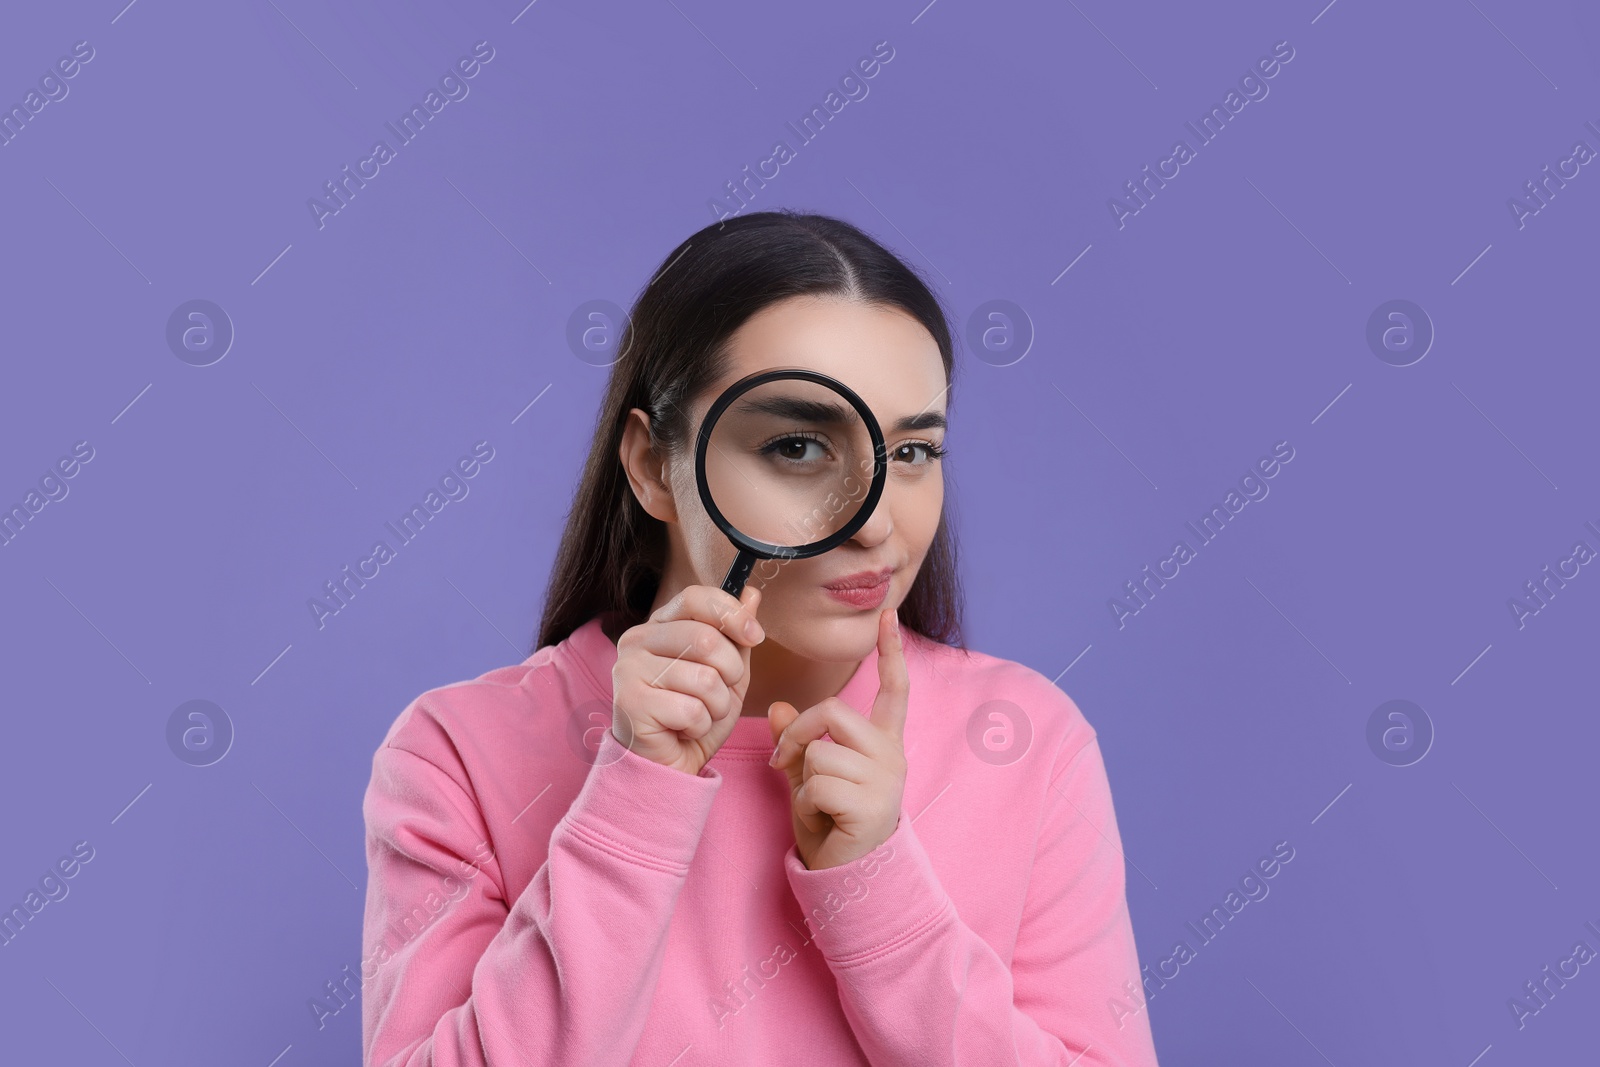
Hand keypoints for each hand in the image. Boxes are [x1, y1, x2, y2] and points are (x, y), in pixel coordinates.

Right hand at [612, 584, 764, 775]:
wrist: (667, 765)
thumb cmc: (694, 716)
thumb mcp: (726, 672)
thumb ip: (736, 634)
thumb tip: (752, 593)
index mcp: (659, 625)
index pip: (695, 598)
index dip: (731, 614)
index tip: (755, 636)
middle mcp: (636, 640)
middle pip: (706, 639)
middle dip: (730, 672)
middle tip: (719, 694)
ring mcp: (628, 670)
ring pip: (704, 679)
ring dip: (716, 705)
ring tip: (698, 715)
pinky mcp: (630, 703)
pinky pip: (692, 710)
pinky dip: (700, 726)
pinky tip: (682, 730)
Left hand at [767, 607, 908, 870]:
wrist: (850, 878)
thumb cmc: (832, 825)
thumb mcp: (810, 777)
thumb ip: (799, 742)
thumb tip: (780, 708)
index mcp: (882, 743)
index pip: (893, 688)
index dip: (890, 652)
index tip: (888, 615)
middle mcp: (891, 755)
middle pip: (832, 711)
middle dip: (798, 733)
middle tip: (785, 764)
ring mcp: (885, 779)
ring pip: (820, 749)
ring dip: (802, 780)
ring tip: (817, 806)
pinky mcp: (872, 805)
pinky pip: (819, 783)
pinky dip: (805, 803)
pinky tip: (822, 821)